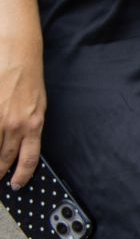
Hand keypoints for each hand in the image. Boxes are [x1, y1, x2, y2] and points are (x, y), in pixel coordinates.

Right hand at [0, 35, 45, 188]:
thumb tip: (22, 148)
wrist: (16, 53)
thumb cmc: (28, 76)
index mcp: (34, 123)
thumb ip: (30, 127)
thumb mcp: (37, 104)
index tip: (16, 185)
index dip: (21, 176)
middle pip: (3, 159)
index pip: (29, 159)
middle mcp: (14, 124)